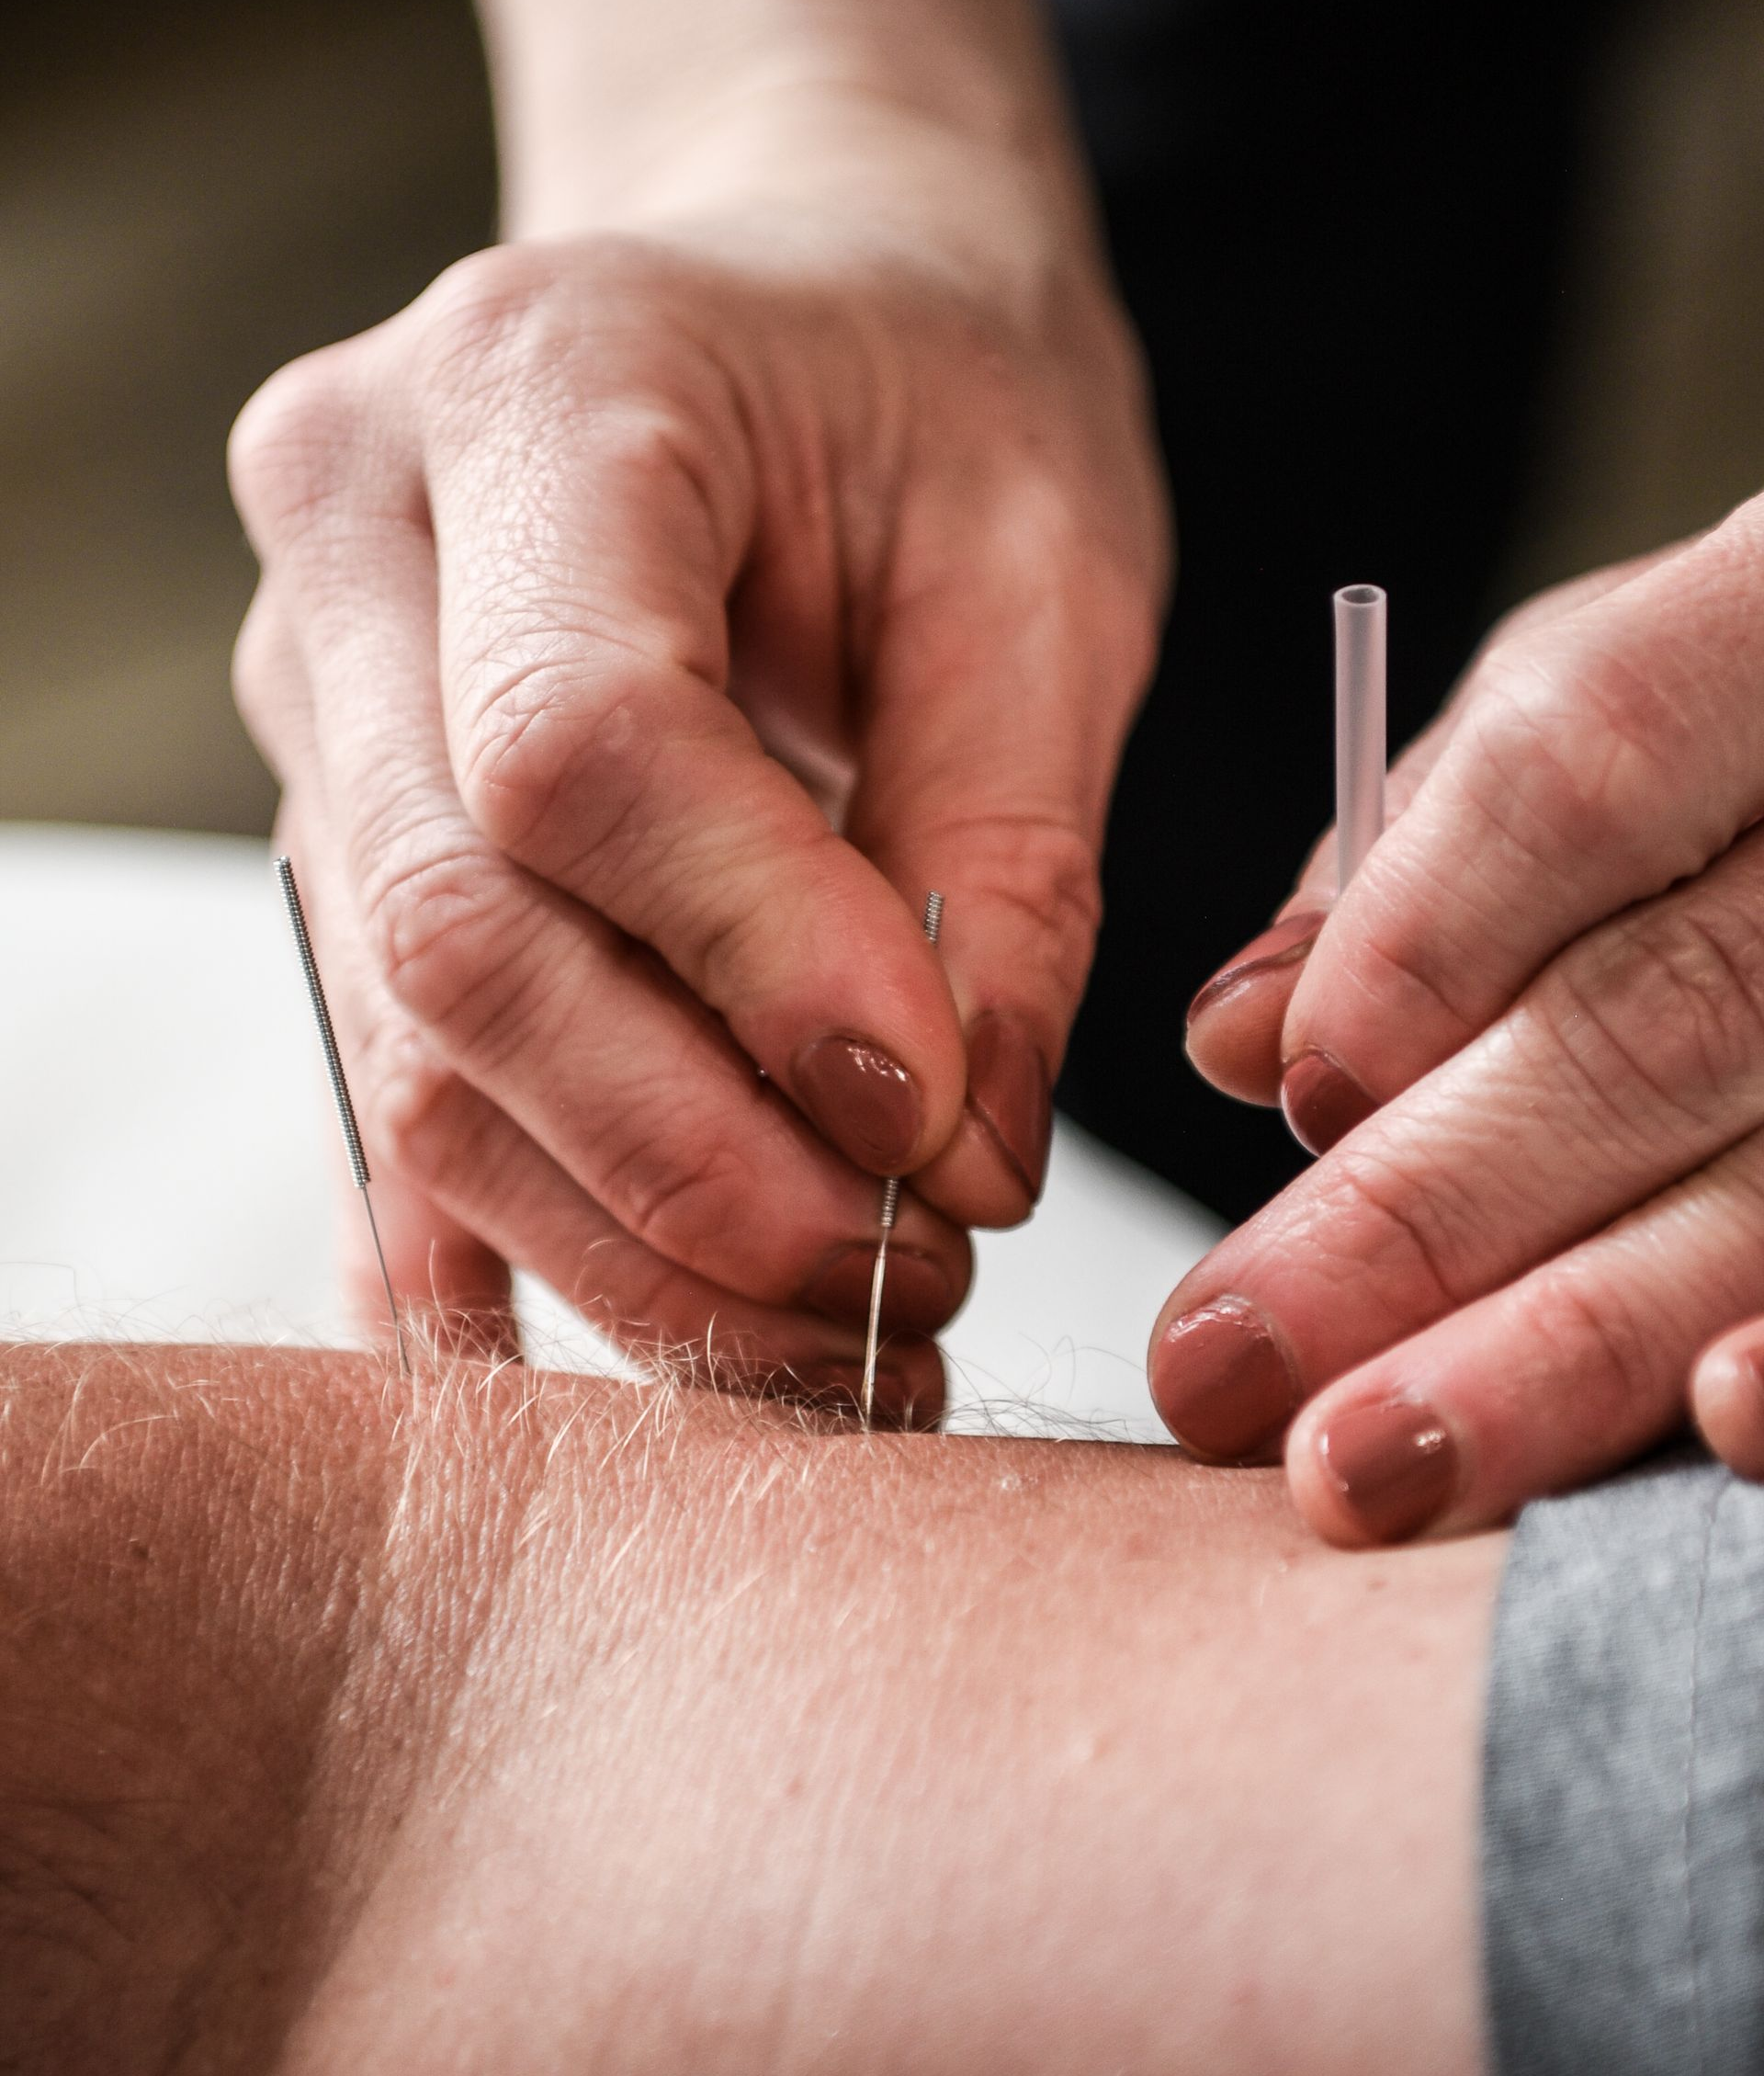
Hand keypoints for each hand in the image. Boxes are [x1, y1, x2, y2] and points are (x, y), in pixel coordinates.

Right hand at [228, 108, 1166, 1405]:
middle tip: (906, 1279)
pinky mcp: (342, 842)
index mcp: (535, 391)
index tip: (940, 1123)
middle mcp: (362, 546)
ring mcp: (316, 705)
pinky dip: (512, 1236)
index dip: (762, 970)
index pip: (579, 747)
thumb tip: (954, 1160)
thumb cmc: (936, 395)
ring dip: (631, 1241)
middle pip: (465, 939)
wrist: (792, 307)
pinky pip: (387, 1085)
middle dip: (696, 1164)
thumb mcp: (1041, 570)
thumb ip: (1006, 863)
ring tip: (838, 1330)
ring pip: (417, 1056)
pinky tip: (639, 1332)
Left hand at [1162, 500, 1763, 1537]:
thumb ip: (1409, 867)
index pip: (1587, 767)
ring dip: (1557, 1353)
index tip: (1298, 1087)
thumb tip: (1239, 1038)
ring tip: (1364, 1466)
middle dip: (1424, 1213)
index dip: (1430, 934)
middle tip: (1229, 1364)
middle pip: (1662, 1023)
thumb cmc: (1724, 734)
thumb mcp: (1571, 715)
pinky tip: (1710, 1423)